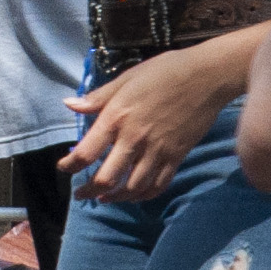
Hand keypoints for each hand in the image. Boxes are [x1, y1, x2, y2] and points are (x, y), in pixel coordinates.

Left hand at [63, 27, 253, 203]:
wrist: (206, 76)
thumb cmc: (163, 72)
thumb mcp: (125, 79)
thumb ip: (97, 97)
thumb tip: (69, 105)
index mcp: (117, 117)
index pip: (86, 152)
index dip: (70, 166)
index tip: (64, 168)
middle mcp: (134, 139)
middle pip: (106, 177)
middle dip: (88, 190)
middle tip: (81, 194)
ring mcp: (157, 150)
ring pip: (132, 187)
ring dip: (115, 197)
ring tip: (104, 198)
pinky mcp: (177, 156)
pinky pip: (158, 185)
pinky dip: (144, 195)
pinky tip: (134, 195)